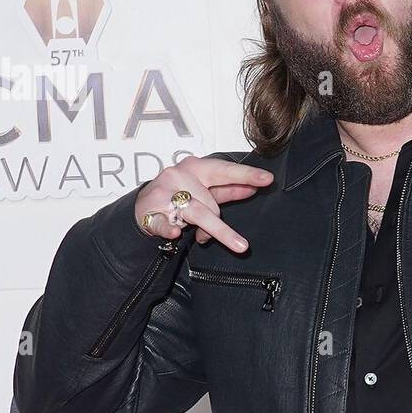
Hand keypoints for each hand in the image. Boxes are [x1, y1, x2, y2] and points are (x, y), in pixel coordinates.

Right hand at [135, 155, 273, 252]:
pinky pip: (163, 223)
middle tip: (219, 228)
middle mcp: (178, 176)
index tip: (267, 179)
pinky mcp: (149, 213)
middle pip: (212, 201)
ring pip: (196, 213)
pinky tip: (175, 233)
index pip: (224, 171)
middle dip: (219, 219)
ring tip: (237, 244)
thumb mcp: (204, 190)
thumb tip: (254, 186)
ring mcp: (162, 194)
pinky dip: (169, 229)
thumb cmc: (177, 196)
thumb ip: (228, 190)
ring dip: (214, 230)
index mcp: (194, 168)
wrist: (144, 207)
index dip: (246, 174)